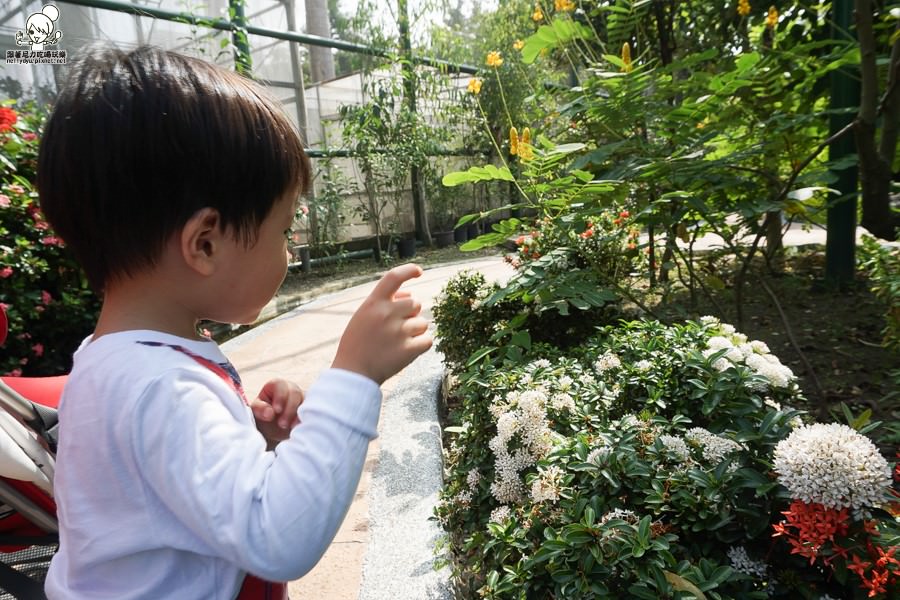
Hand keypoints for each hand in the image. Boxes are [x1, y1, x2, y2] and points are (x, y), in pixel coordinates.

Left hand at [251, 379, 302, 448]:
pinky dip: (306, 419)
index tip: (277, 410)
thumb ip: (260, 409)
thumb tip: (270, 413)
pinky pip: (312, 412)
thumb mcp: (256, 411)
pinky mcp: (309, 409)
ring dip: (298, 416)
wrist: (272, 429)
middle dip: (289, 409)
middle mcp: (292, 389)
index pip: (281, 385)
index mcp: (277, 385)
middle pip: (295, 393)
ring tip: (290, 427)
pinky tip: (300, 427)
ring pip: (305, 402)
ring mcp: (302, 398)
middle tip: (282, 424)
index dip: (280, 397)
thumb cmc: (263, 415)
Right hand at [332, 264, 431, 383]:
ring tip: (397, 342)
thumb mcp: (363, 316)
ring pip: (423, 323)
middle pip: (415, 303)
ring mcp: (398, 332)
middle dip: (410, 313)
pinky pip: (428, 340)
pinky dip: (421, 345)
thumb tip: (411, 294)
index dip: (409, 270)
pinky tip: (407, 350)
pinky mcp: (408, 350)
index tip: (418, 271)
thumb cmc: (357, 343)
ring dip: (415, 331)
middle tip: (396, 327)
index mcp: (373, 303)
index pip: (394, 277)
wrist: (353, 373)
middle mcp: (387, 314)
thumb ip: (384, 302)